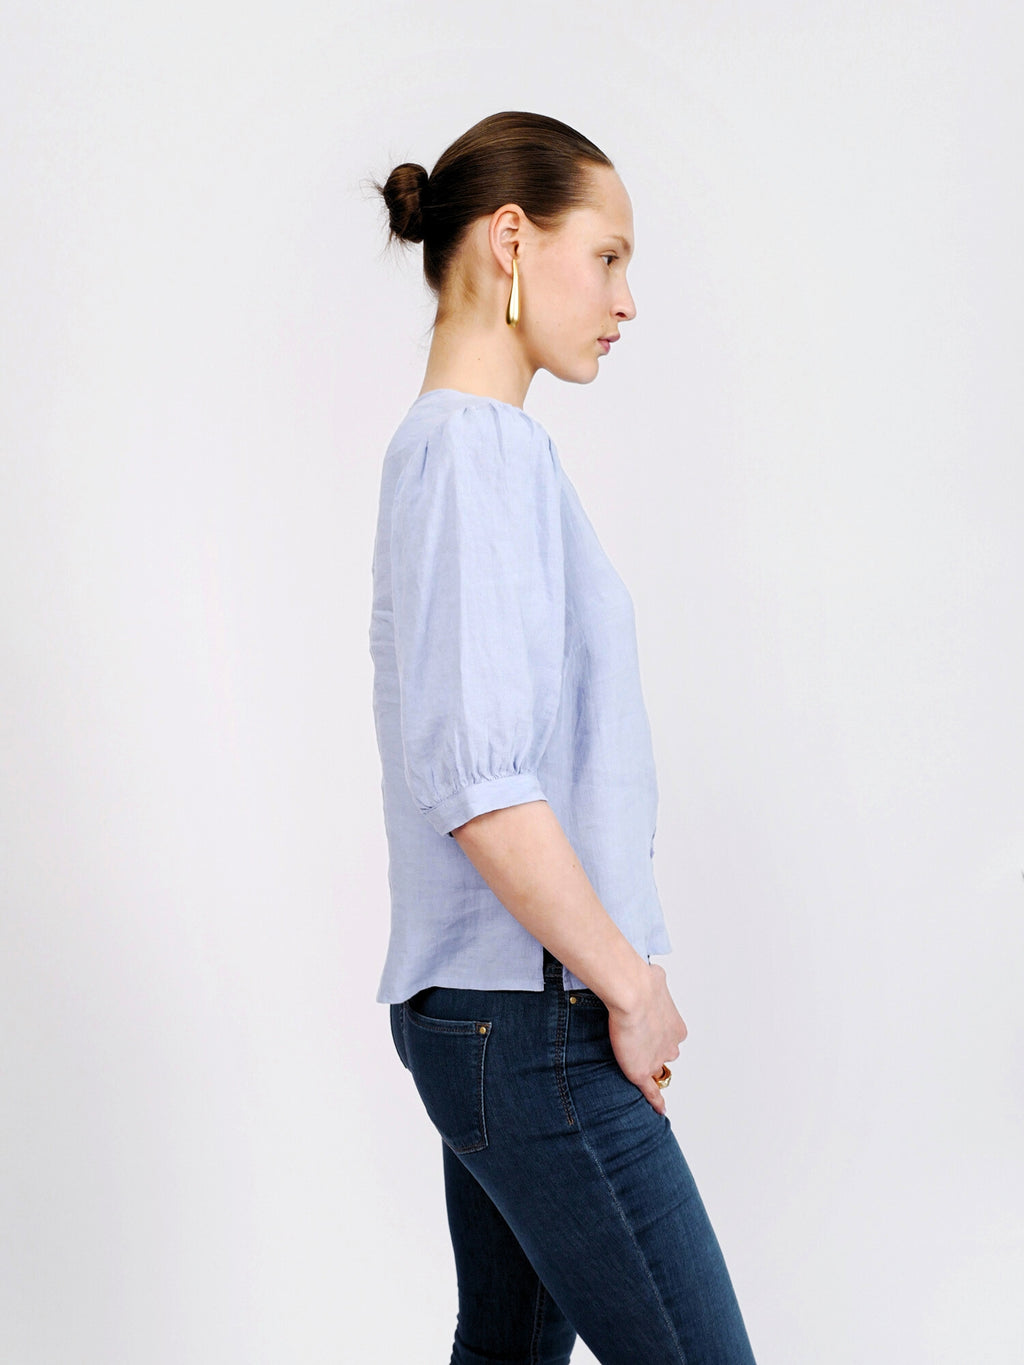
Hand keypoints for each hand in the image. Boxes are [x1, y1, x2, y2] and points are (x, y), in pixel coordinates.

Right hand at [606, 963, 686, 1113]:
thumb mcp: (656, 978)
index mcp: (676, 1027)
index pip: (669, 1037)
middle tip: (637, 1041)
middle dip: (654, 1050)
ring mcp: (657, 1059)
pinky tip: (659, 1109)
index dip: (658, 1034)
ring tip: (630, 1061)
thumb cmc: (642, 983)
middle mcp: (671, 1044)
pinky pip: (651, 1091)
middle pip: (665, 1053)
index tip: (650, 1030)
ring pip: (655, 1067)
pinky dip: (655, 1101)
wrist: (633, 993)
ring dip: (647, 1065)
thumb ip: (655, 982)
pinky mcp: (641, 1071)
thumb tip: (653, 975)